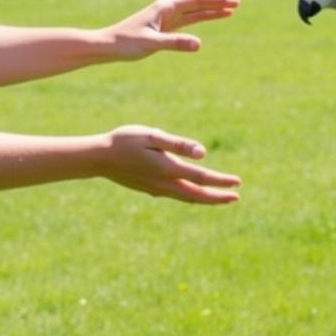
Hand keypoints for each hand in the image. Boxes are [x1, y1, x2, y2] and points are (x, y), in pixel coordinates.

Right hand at [97, 125, 240, 203]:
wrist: (98, 158)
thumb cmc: (125, 141)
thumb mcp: (152, 136)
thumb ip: (178, 144)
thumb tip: (203, 153)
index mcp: (168, 169)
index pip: (201, 179)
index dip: (221, 181)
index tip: (237, 183)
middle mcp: (164, 184)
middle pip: (197, 195)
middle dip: (218, 197)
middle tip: (236, 198)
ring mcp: (156, 189)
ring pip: (187, 198)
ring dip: (205, 199)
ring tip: (219, 198)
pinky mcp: (149, 189)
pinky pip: (176, 196)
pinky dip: (190, 197)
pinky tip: (190, 194)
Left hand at [105, 0, 239, 59]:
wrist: (106, 46)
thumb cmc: (125, 43)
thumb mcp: (151, 44)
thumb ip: (175, 43)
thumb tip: (198, 44)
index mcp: (165, 7)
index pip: (195, 0)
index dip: (215, 1)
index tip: (232, 2)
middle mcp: (166, 9)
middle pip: (197, 3)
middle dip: (217, 3)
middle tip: (237, 3)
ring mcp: (165, 18)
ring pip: (193, 12)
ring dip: (211, 11)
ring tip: (230, 11)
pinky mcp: (163, 28)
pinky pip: (187, 21)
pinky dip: (200, 19)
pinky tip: (208, 19)